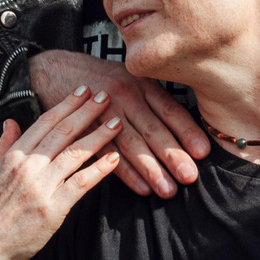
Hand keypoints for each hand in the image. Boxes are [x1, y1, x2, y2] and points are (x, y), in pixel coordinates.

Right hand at [0, 86, 125, 259]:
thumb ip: (3, 145)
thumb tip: (10, 121)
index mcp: (13, 156)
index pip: (45, 122)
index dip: (66, 104)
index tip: (83, 91)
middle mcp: (28, 166)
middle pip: (64, 132)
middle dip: (87, 111)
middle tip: (106, 96)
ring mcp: (42, 186)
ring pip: (76, 153)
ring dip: (99, 135)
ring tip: (117, 122)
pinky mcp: (54, 208)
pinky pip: (82, 183)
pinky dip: (100, 169)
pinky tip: (115, 158)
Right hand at [27, 49, 209, 198]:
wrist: (55, 69)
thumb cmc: (103, 79)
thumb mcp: (132, 78)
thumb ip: (155, 100)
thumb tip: (187, 130)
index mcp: (142, 84)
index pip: (170, 109)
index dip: (187, 131)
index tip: (203, 152)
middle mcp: (126, 95)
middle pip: (153, 129)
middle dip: (173, 155)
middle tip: (190, 176)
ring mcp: (104, 112)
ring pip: (132, 144)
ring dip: (151, 169)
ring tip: (168, 190)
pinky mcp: (85, 127)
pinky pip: (107, 153)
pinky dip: (125, 172)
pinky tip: (141, 187)